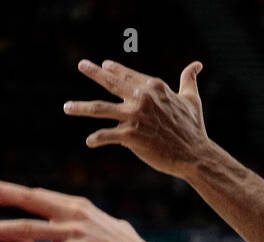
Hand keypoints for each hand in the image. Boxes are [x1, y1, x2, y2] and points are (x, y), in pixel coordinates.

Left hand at [0, 180, 171, 241]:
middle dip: (0, 191)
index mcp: (81, 207)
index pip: (42, 196)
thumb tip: (113, 227)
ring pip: (26, 227)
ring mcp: (73, 234)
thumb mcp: (119, 231)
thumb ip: (107, 225)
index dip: (17, 194)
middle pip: (29, 199)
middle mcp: (74, 215)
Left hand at [65, 58, 208, 177]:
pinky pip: (106, 135)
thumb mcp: (191, 99)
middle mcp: (141, 98)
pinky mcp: (130, 136)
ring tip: (66, 107)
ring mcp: (134, 116)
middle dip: (94, 73)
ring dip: (81, 107)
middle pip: (111, 83)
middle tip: (82, 65)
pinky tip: (90, 142)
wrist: (194, 154)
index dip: (115, 69)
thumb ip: (188, 80)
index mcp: (154, 87)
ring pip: (100, 108)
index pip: (128, 75)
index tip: (104, 65)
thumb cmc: (194, 128)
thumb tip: (196, 65)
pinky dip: (96, 138)